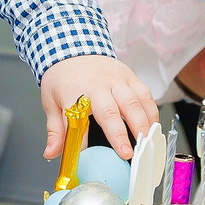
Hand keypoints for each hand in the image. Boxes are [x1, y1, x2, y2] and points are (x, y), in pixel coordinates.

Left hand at [39, 54, 157, 160]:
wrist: (74, 49)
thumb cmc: (63, 78)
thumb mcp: (51, 102)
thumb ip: (55, 130)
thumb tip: (51, 153)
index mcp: (74, 92)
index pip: (78, 119)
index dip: (82, 140)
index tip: (87, 156)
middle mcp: (97, 85)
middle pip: (111, 111)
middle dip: (120, 134)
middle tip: (127, 154)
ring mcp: (116, 80)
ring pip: (133, 103)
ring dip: (142, 125)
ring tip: (146, 144)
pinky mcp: (130, 77)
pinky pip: (145, 94)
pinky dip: (151, 112)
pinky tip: (153, 127)